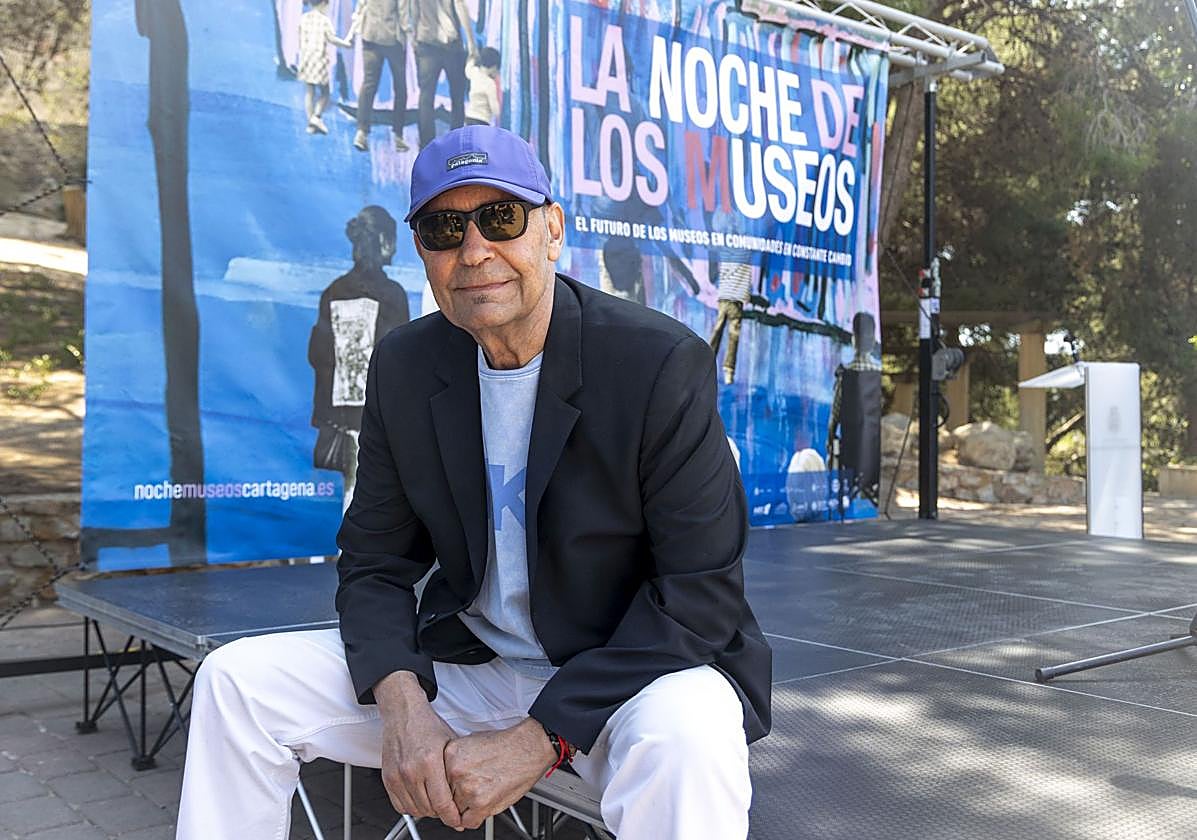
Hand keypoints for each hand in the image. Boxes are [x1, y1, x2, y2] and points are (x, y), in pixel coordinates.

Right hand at [374, 672, 463, 829]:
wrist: (403, 713)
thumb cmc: (427, 725)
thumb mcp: (451, 744)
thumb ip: (456, 769)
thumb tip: (467, 791)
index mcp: (430, 761)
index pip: (442, 803)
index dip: (451, 817)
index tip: (457, 821)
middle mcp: (411, 770)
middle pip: (428, 809)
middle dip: (441, 814)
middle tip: (449, 811)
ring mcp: (397, 775)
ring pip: (414, 810)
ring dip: (426, 811)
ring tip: (435, 804)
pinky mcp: (388, 778)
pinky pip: (399, 805)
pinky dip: (411, 807)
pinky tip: (420, 800)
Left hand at [443, 718, 556, 828]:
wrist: (529, 747)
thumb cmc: (506, 744)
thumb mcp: (472, 741)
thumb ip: (455, 760)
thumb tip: (446, 777)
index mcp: (450, 754)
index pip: (437, 778)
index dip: (444, 786)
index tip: (448, 790)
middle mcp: (455, 771)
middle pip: (444, 795)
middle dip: (454, 797)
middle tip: (468, 792)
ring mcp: (467, 788)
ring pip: (455, 810)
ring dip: (465, 808)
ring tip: (480, 795)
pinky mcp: (481, 803)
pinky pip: (468, 821)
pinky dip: (473, 819)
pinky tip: (481, 808)